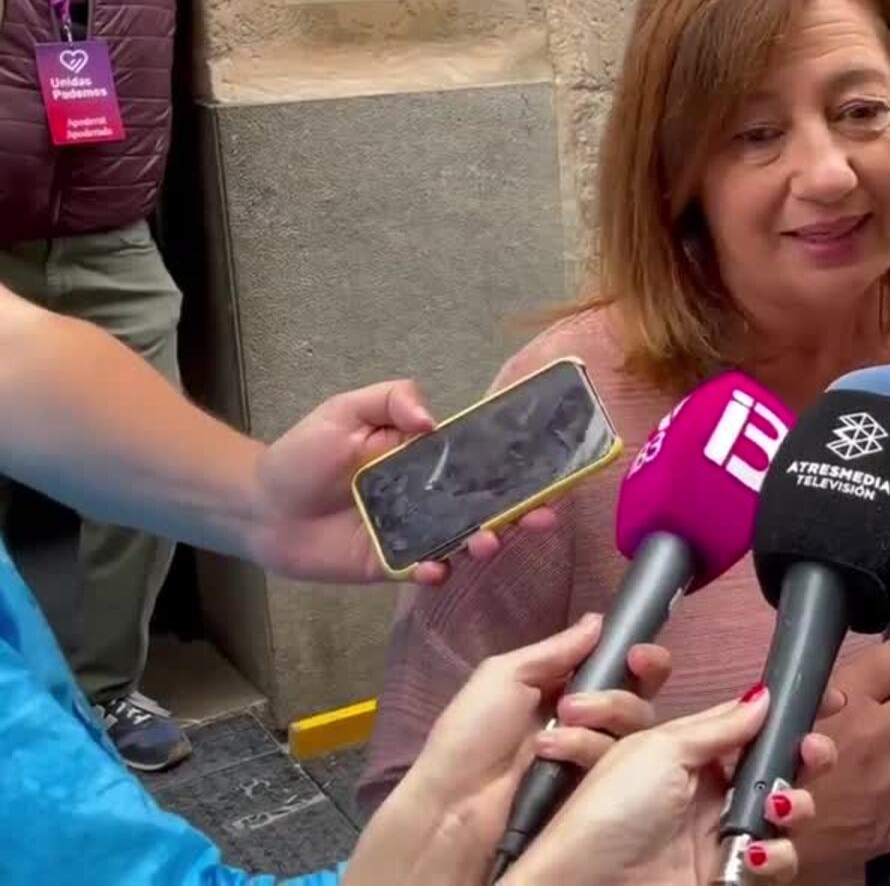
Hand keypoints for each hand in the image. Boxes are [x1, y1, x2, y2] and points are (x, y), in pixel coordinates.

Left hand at [248, 379, 558, 585]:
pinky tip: (435, 567)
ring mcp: (414, 533)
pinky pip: (423, 569)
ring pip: (463, 539)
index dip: (517, 465)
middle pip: (487, 504)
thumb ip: (392, 399)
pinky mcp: (392, 564)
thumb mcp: (345, 410)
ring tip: (489, 541)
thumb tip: (432, 420)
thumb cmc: (302, 455)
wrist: (260, 507)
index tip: (549, 470)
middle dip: (521, 511)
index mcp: (426, 458)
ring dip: (485, 541)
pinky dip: (435, 570)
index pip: (482, 460)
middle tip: (541, 516)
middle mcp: (430, 497)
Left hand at [344, 614, 665, 885]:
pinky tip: (556, 750)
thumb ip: (555, 649)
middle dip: (634, 682)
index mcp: (563, 688)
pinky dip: (590, 746)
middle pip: (638, 697)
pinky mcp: (594, 786)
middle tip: (630, 674)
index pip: (616, 667)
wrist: (456, 802)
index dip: (636, 656)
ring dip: (604, 710)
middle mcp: (586, 719)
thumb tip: (598, 619)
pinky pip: (617, 760)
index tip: (637, 652)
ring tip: (564, 718)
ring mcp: (592, 754)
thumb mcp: (505, 676)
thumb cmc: (473, 733)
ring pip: (633, 726)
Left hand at [507, 688, 832, 885]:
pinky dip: (775, 857)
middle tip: (816, 752)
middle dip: (806, 756)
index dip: (789, 712)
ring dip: (796, 805)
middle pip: (776, 768)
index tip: (831, 699)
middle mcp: (706, 793)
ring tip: (781, 806)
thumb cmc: (606, 813)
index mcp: (686, 754)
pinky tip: (757, 853)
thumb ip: (718, 725)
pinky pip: (773, 862)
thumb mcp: (658, 749)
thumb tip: (763, 697)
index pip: (748, 724)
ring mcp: (718, 837)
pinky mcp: (726, 876)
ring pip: (783, 814)